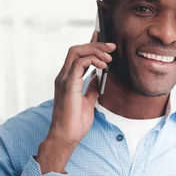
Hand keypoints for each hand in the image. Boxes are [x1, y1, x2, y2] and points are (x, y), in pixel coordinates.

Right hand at [48, 31, 115, 147]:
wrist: (67, 137)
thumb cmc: (75, 123)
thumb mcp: (88, 102)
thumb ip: (92, 89)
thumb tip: (100, 79)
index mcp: (68, 79)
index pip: (77, 54)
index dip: (90, 43)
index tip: (103, 38)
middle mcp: (63, 76)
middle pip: (77, 49)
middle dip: (95, 44)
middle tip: (112, 47)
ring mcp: (64, 79)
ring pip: (77, 52)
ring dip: (95, 51)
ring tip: (109, 58)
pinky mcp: (68, 84)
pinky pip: (79, 63)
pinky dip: (93, 60)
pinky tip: (104, 67)